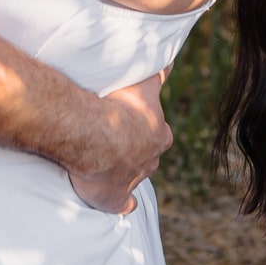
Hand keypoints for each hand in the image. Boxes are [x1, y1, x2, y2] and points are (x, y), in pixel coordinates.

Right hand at [68, 67, 173, 213]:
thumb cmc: (117, 106)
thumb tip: (171, 59)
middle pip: (150, 155)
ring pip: (137, 175)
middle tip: (122, 139)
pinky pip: (123, 203)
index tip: (137, 123)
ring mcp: (133, 180)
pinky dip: (124, 203)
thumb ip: (159, 74)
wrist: (94, 134)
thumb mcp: (144, 84)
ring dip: (127, 169)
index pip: (160, 132)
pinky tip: (125, 204)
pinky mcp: (115, 197)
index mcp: (158, 134)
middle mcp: (150, 159)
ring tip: (110, 161)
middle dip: (141, 149)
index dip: (149, 127)